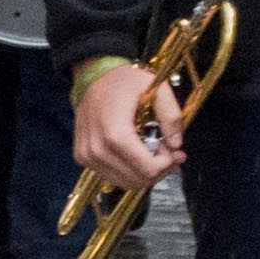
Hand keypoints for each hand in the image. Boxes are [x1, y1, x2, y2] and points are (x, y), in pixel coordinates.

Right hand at [71, 58, 186, 193]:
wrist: (93, 76)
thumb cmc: (123, 80)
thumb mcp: (156, 87)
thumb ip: (171, 115)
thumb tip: (177, 144)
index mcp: (115, 134)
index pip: (147, 169)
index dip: (167, 164)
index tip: (175, 151)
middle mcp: (97, 149)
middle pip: (137, 180)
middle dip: (159, 170)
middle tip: (169, 152)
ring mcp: (87, 156)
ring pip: (124, 182)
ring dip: (144, 173)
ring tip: (154, 153)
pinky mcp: (83, 158)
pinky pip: (112, 176)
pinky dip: (128, 171)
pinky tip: (137, 154)